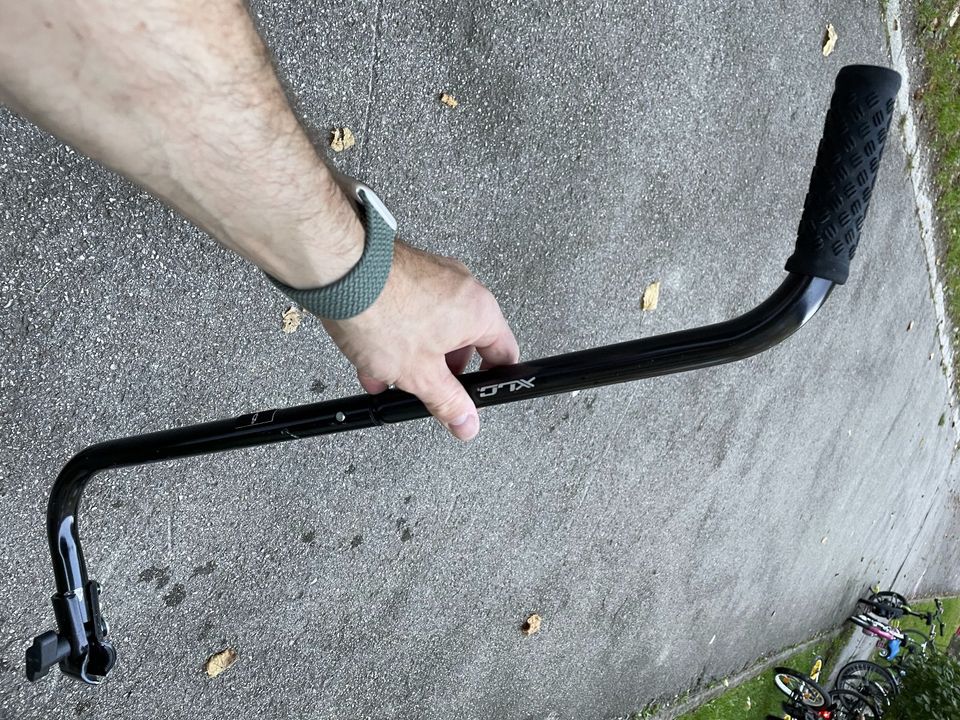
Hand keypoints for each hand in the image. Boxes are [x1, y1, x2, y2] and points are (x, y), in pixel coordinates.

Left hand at [323, 241, 518, 440]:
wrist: (338, 273)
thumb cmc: (382, 311)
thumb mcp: (419, 374)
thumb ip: (447, 402)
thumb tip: (466, 422)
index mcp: (480, 312)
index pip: (504, 354)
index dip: (490, 382)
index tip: (472, 398)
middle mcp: (463, 288)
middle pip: (466, 342)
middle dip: (442, 372)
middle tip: (425, 390)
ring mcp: (434, 276)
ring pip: (434, 328)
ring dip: (414, 358)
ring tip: (386, 376)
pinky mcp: (407, 272)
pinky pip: (413, 310)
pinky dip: (398, 335)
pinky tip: (371, 356)